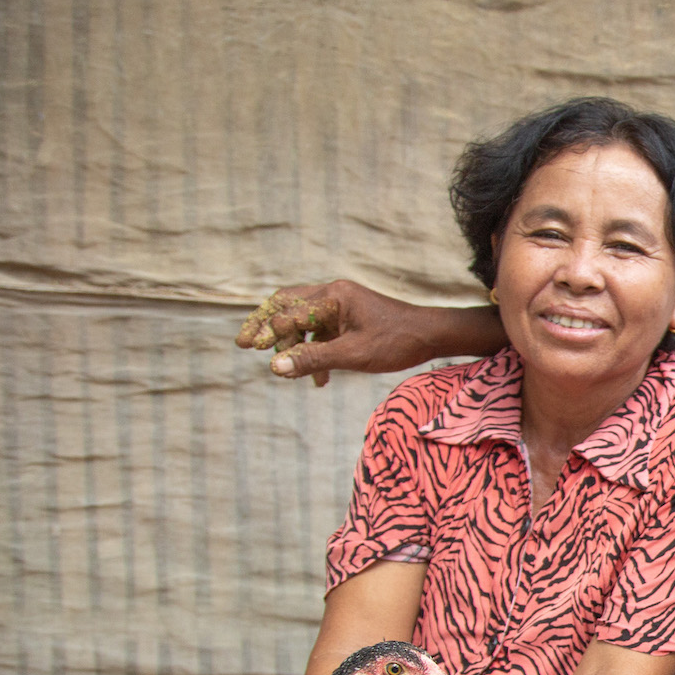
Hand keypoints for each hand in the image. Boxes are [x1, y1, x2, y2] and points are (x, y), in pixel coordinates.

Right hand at [234, 281, 448, 386]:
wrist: (432, 336)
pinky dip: (314, 349)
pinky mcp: (349, 317)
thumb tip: (274, 367)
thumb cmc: (397, 342)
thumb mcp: (353, 355)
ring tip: (286, 369)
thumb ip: (313, 359)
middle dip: (266, 325)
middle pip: (286, 305)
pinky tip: (318, 379)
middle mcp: (333, 294)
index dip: (266, 332)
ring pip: (302, 319)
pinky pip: (320, 329)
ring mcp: (341, 304)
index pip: (287, 312)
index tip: (248, 349)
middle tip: (242, 343)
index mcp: (332, 297)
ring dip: (293, 343)